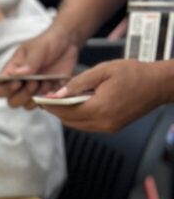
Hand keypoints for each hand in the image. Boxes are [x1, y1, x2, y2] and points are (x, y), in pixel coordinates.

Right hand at [0, 21, 78, 107]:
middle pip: (12, 102)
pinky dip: (49, 99)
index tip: (18, 82)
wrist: (67, 43)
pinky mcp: (47, 94)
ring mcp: (33, 91)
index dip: (6, 90)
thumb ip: (28, 62)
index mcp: (12, 72)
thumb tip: (15, 75)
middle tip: (34, 82)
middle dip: (23, 95)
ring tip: (45, 82)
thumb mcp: (38, 48)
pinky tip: (54, 85)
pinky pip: (45, 104)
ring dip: (36, 97)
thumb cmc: (47, 43)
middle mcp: (20, 85)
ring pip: (27, 105)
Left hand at [37, 59, 170, 132]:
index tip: (40, 99)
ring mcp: (108, 128)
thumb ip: (78, 82)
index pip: (66, 111)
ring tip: (58, 102)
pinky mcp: (112, 127)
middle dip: (56, 111)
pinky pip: (89, 125)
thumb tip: (58, 93)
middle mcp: (102, 123)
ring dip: (67, 115)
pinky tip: (76, 106)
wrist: (158, 84)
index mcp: (99, 108)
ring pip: (78, 125)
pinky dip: (79, 117)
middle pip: (69, 121)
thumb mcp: (103, 70)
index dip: (51, 106)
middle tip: (46, 100)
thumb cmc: (135, 73)